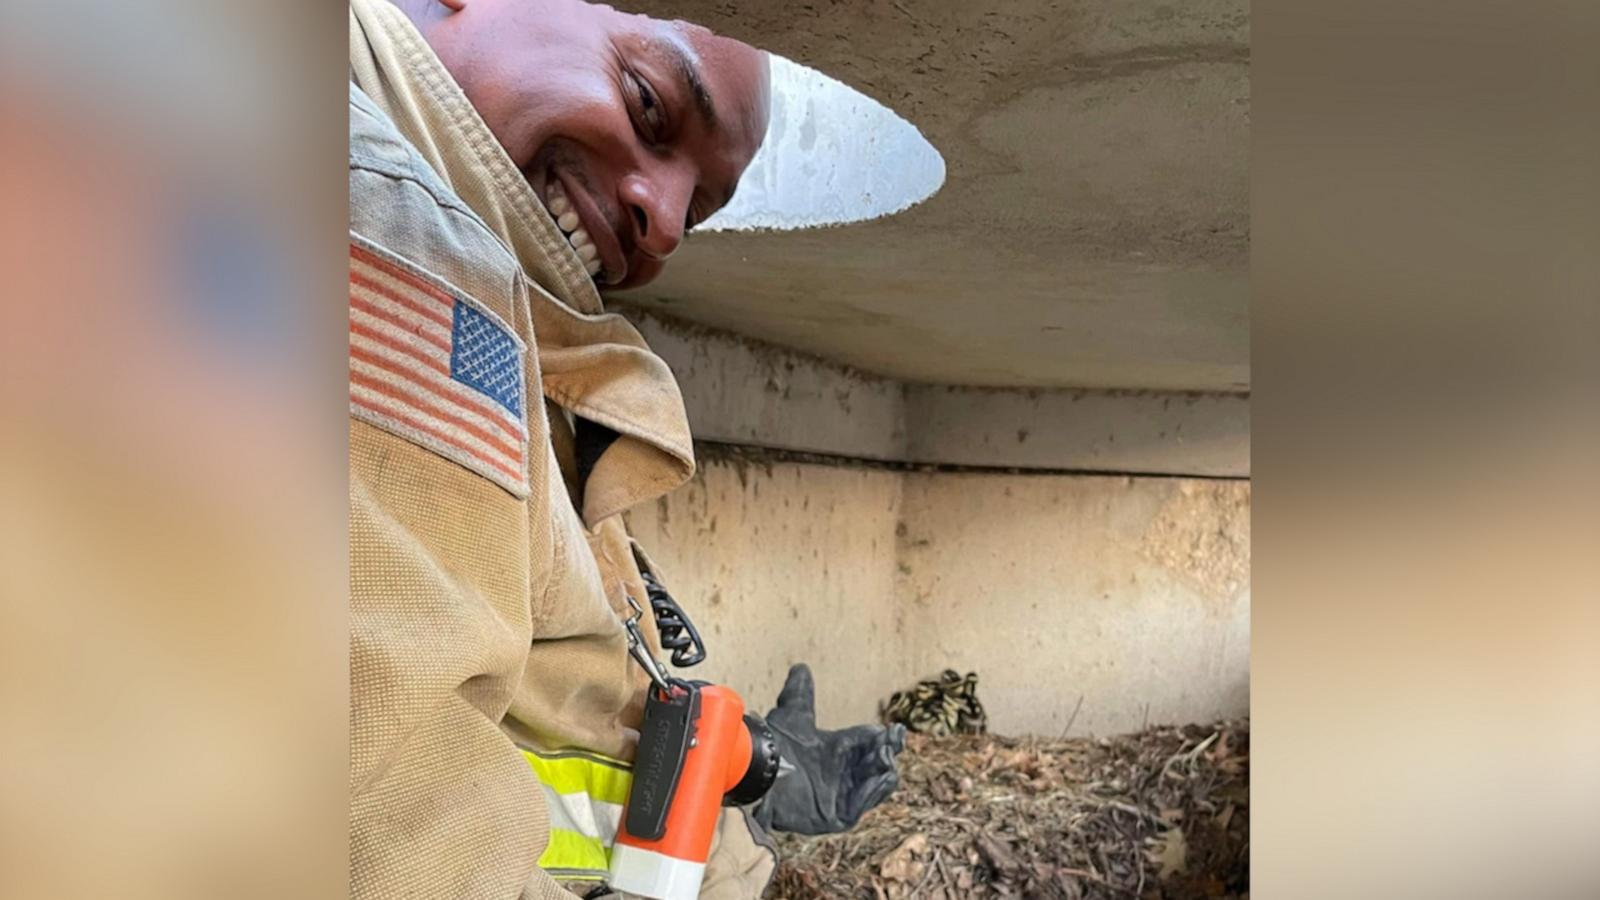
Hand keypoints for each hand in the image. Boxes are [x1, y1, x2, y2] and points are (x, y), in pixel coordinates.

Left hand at [753, 663, 906, 834]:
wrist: (757, 772)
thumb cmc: (773, 745)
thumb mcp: (792, 716)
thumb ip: (800, 694)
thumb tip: (801, 668)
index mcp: (837, 751)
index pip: (869, 743)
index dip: (884, 737)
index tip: (894, 730)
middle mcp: (841, 775)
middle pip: (876, 765)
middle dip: (887, 753)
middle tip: (891, 743)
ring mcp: (840, 797)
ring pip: (874, 786)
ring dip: (883, 771)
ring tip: (886, 757)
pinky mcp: (835, 816)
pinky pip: (860, 806)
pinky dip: (872, 791)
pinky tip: (880, 776)